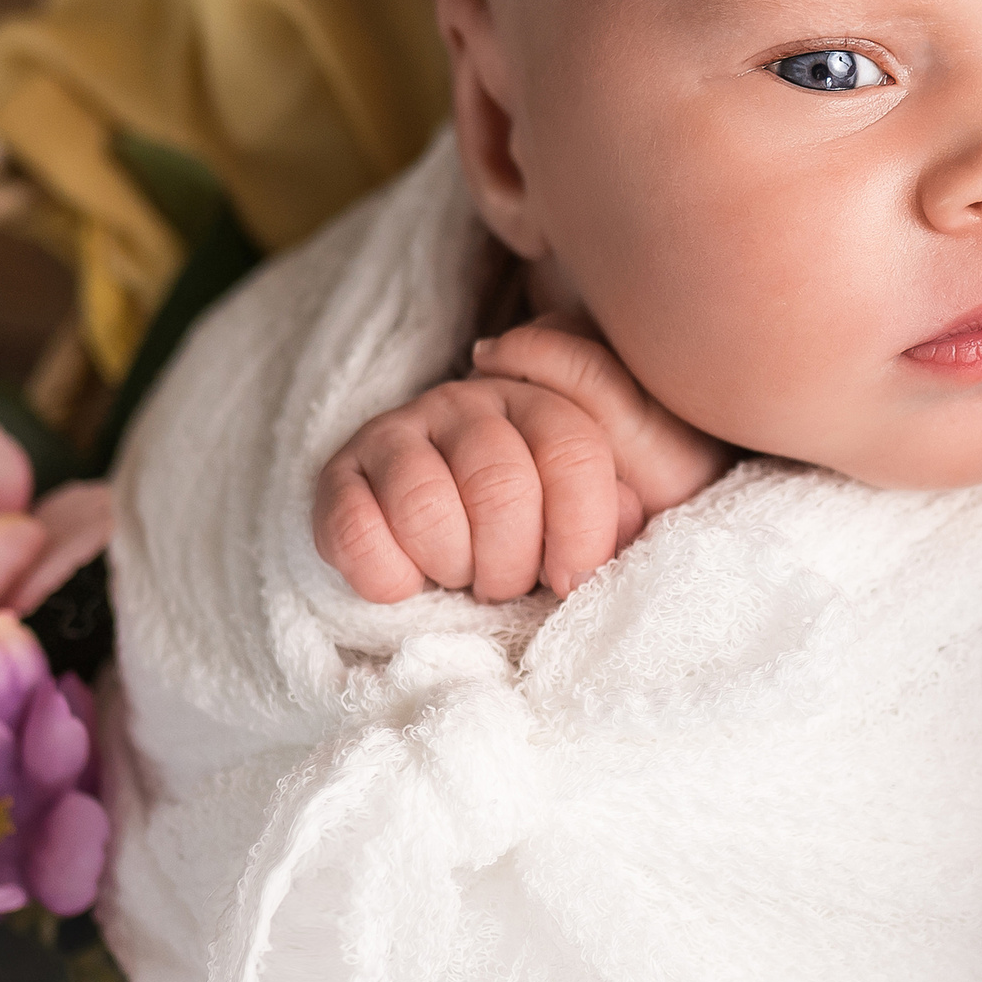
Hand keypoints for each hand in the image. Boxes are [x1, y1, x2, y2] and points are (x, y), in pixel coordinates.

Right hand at [313, 315, 729, 603]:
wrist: (493, 542)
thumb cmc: (570, 518)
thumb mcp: (640, 475)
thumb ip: (629, 437)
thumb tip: (577, 436)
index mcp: (546, 400)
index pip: (572, 453)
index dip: (579, 533)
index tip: (571, 579)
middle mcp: (470, 400)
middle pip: (500, 486)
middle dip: (512, 562)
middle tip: (508, 581)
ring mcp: (400, 430)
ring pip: (427, 507)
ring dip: (453, 566)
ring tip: (462, 574)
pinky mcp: (340, 473)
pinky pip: (354, 529)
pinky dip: (386, 574)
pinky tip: (408, 579)